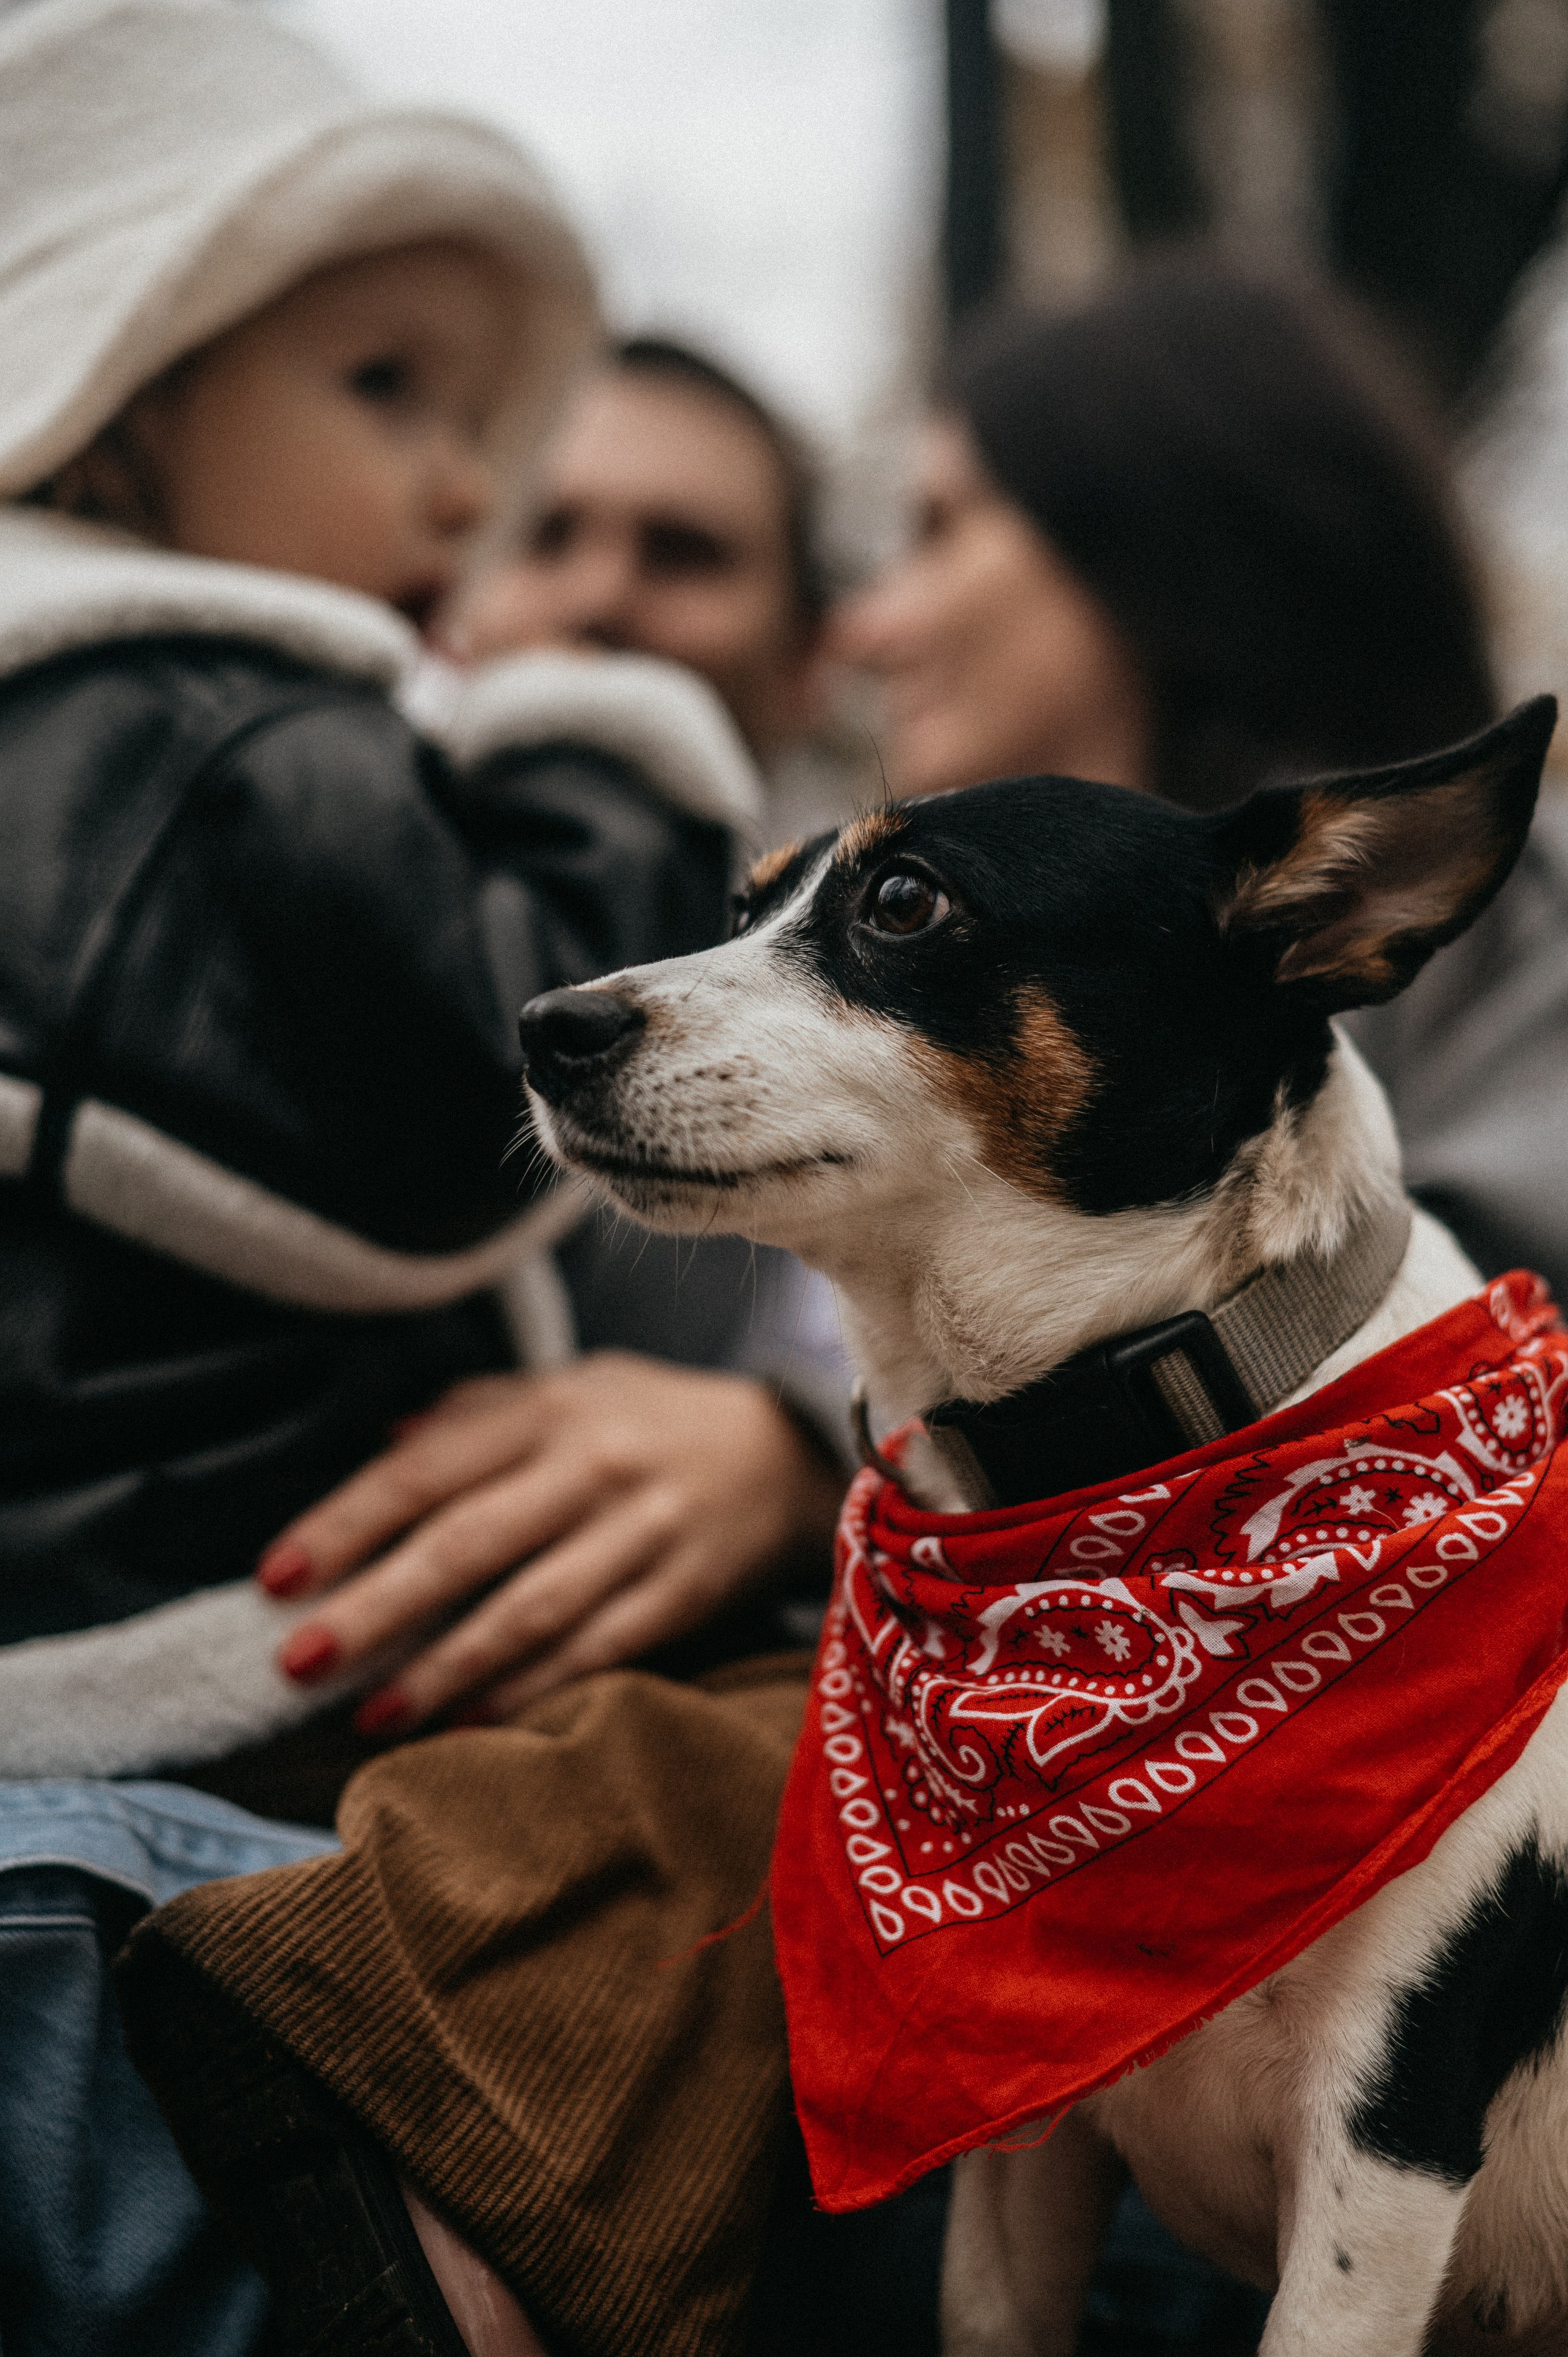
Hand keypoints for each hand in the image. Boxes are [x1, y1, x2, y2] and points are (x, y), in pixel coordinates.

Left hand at [256, 1353, 843, 1734]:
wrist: (788, 1449)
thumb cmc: (649, 1419)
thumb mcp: (567, 1385)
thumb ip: (473, 1414)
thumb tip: (380, 1448)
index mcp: (549, 1409)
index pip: (426, 1470)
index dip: (345, 1523)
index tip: (276, 1578)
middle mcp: (592, 1467)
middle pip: (467, 1543)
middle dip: (375, 1607)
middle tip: (299, 1660)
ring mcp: (643, 1534)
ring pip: (529, 1610)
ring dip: (444, 1668)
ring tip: (372, 1715)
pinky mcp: (683, 1594)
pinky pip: (595, 1651)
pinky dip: (528, 1691)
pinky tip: (467, 1722)